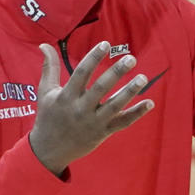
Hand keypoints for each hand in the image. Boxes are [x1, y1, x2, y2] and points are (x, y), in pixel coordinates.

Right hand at [29, 41, 153, 175]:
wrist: (49, 150)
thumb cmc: (48, 117)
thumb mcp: (45, 92)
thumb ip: (49, 68)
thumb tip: (44, 44)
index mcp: (66, 96)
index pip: (81, 73)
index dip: (93, 58)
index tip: (105, 44)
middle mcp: (80, 109)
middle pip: (101, 88)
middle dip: (116, 72)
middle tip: (131, 58)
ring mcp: (93, 122)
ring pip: (114, 106)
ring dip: (130, 92)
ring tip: (143, 77)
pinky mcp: (103, 132)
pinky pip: (122, 122)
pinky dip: (137, 113)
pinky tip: (150, 103)